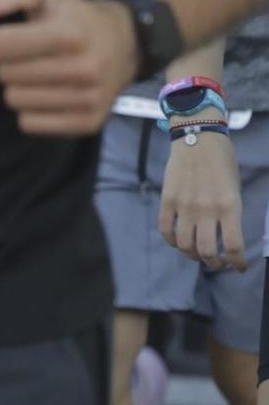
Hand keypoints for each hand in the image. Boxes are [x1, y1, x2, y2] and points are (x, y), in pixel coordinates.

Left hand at [0, 0, 137, 135]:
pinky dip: (30, 109)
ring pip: (14, 100)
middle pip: (3, 74)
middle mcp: (85, 68)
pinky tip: (46, 91)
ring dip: (17, 85)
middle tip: (24, 52)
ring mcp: (89, 99)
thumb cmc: (72, 14)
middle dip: (5, 61)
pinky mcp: (88, 122)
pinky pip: (29, 124)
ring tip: (37, 70)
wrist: (125, 43)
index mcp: (70, 33)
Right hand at [160, 126, 246, 270]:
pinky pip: (165, 229)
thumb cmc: (222, 162)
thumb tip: (224, 238)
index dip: (237, 263)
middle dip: (214, 263)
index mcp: (229, 206)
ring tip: (197, 254)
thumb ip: (229, 214)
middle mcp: (206, 209)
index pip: (233, 247)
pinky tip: (179, 242)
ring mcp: (184, 205)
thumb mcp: (234, 190)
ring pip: (185, 244)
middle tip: (217, 263)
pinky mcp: (167, 200)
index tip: (238, 267)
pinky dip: (172, 241)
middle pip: (207, 251)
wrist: (197, 138)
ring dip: (192, 254)